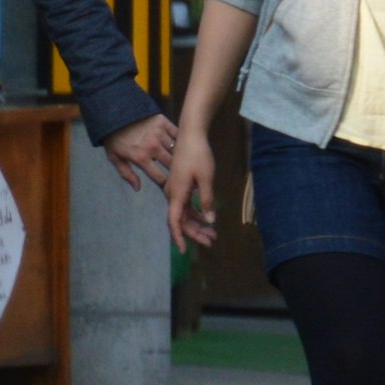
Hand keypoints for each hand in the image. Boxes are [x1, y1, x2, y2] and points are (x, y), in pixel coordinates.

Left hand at [102, 112, 179, 192]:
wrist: (112, 112)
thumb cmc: (113, 138)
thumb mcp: (114, 158)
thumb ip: (127, 174)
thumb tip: (138, 189)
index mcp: (141, 158)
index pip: (160, 178)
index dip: (167, 186)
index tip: (171, 189)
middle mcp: (153, 146)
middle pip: (172, 166)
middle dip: (177, 173)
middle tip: (180, 177)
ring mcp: (160, 133)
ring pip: (177, 150)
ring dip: (179, 157)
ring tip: (183, 162)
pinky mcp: (163, 122)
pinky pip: (177, 134)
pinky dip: (180, 141)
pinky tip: (181, 145)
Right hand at [166, 126, 220, 248]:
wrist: (191, 134)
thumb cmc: (199, 154)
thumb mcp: (207, 178)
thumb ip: (206, 200)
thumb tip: (209, 220)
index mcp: (176, 193)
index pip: (175, 221)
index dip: (179, 237)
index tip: (185, 251)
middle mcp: (172, 194)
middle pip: (181, 220)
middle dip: (195, 233)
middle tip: (211, 242)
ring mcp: (175, 189)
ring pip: (184, 213)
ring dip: (196, 224)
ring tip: (212, 234)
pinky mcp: (180, 184)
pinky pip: (186, 204)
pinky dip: (196, 212)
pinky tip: (206, 218)